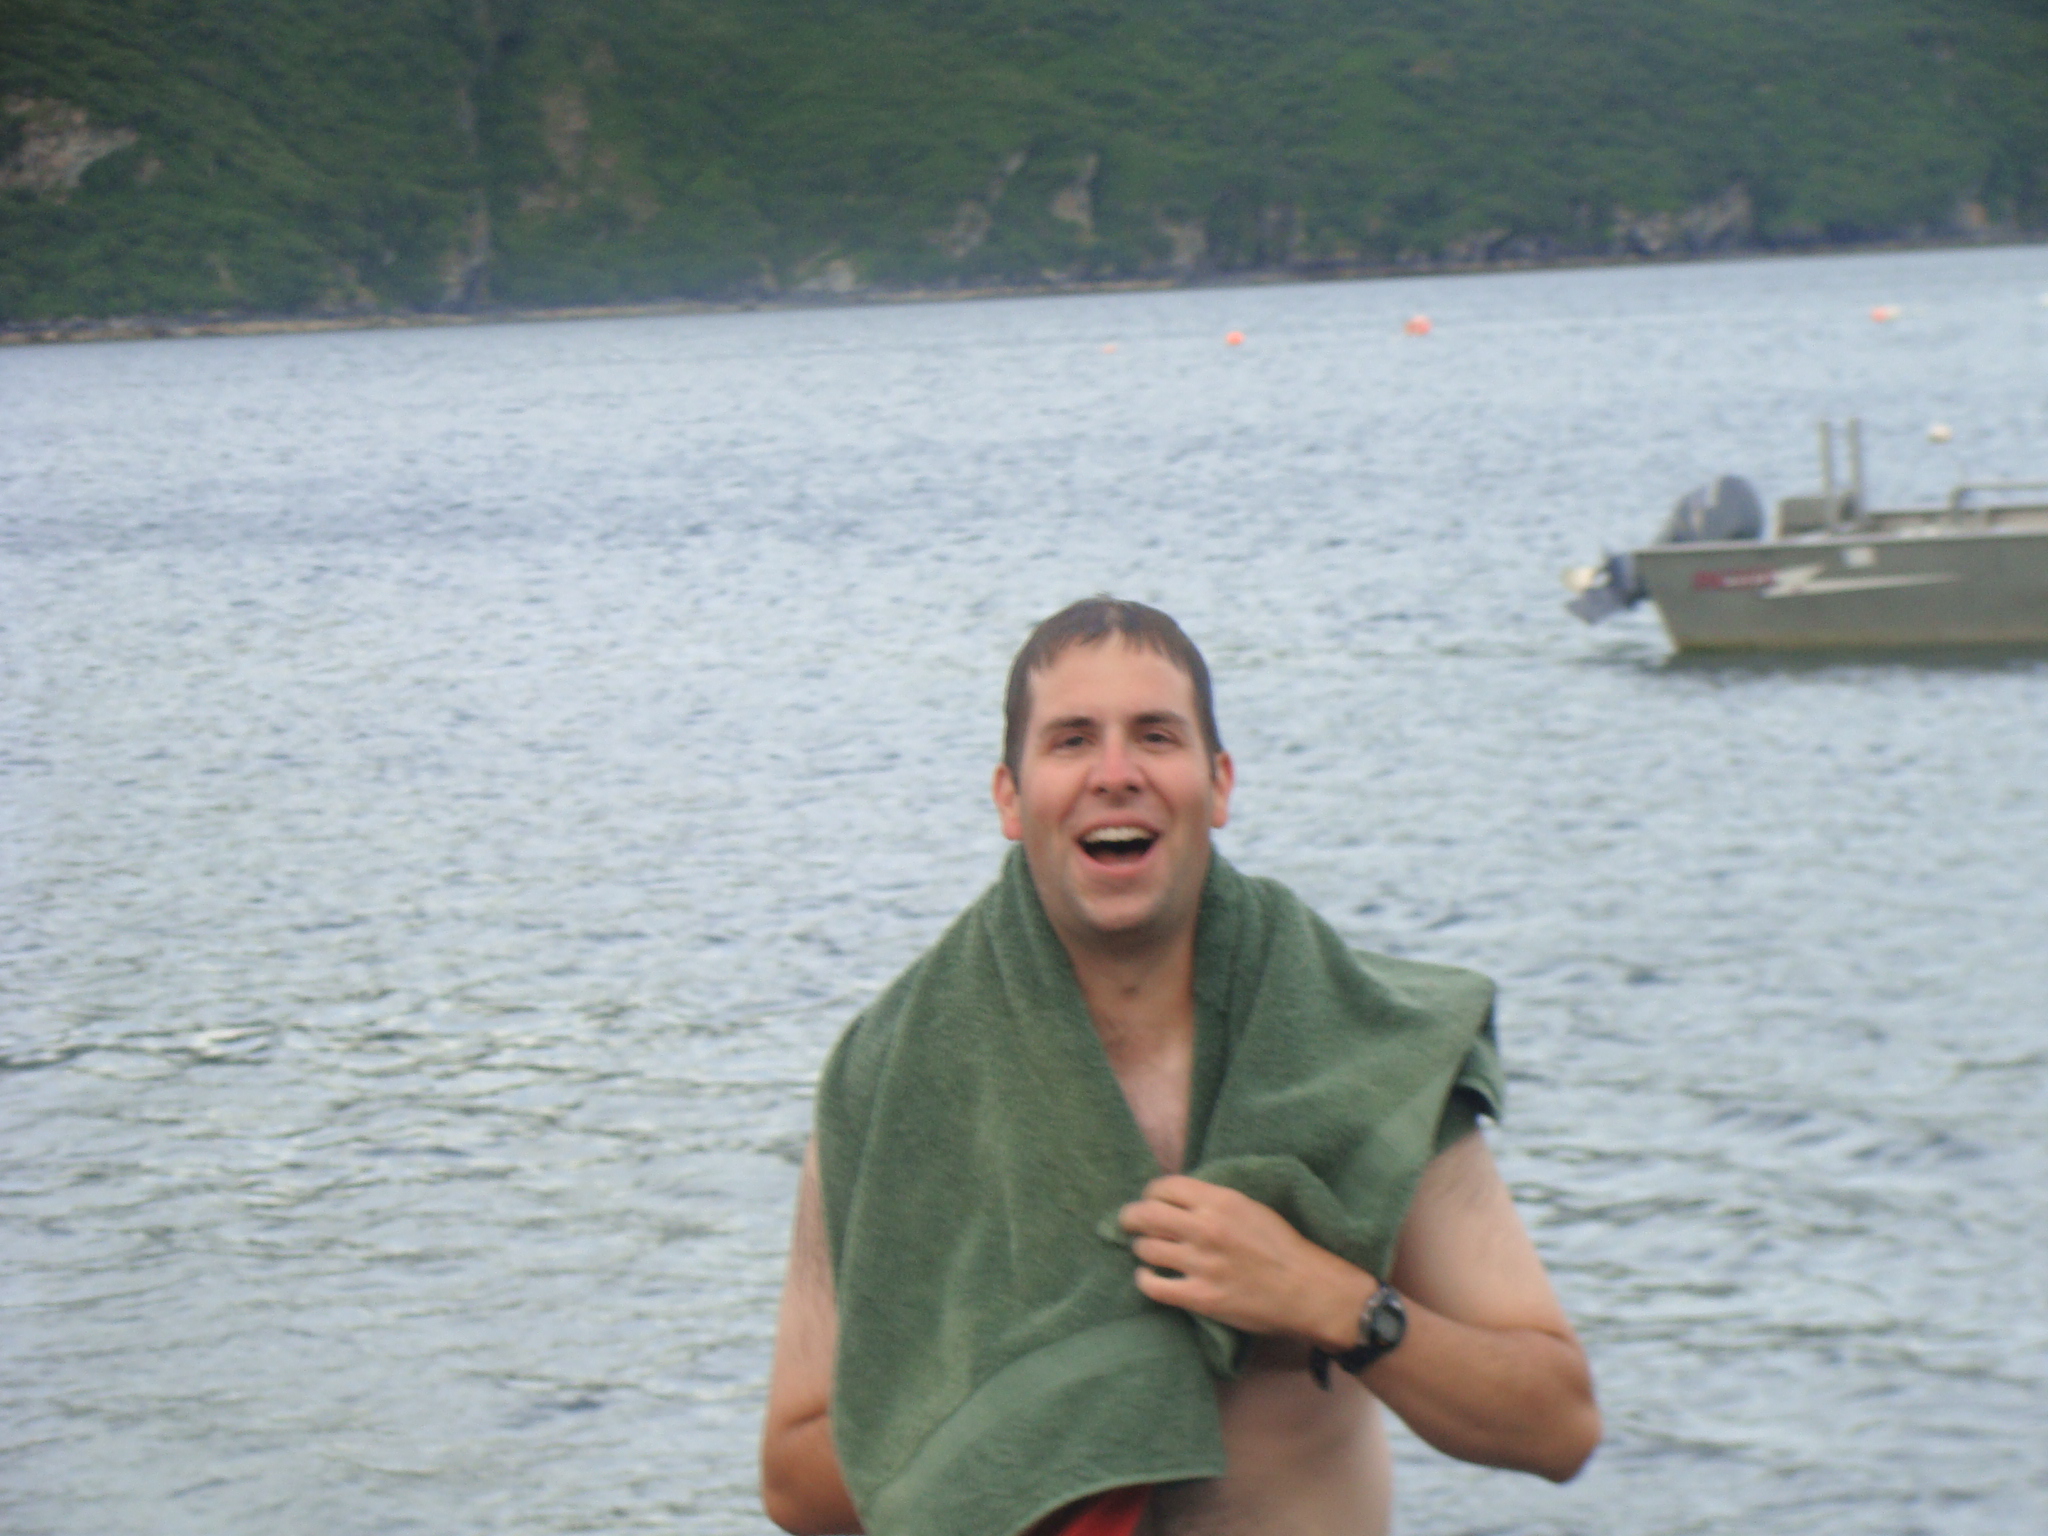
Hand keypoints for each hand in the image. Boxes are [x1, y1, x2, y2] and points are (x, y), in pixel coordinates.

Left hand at [1117, 1176, 1374, 1347]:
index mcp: (1220, 1202)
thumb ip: (1214, 1201)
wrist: (1308, 1290)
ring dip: (1141, 1248)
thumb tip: (1179, 1199)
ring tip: (1145, 1250)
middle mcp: (1205, 1229)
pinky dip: (1144, 1279)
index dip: (1150, 1192)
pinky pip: (1154, 1286)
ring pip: (1146, 1249)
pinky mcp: (1200, 1297)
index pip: (1165, 1186)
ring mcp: (1201, 1264)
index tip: (1149, 1200)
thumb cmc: (1283, 1246)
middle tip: (1130, 1223)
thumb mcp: (1251, 1207)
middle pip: (1146, 1214)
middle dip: (1131, 1217)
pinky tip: (1148, 1276)